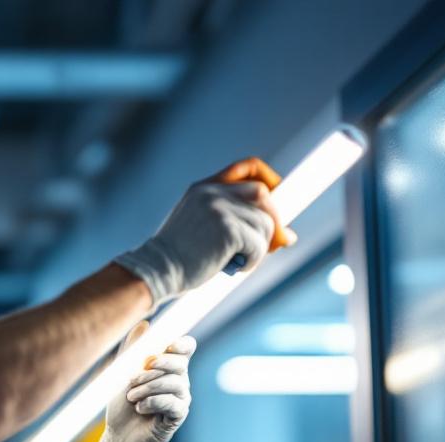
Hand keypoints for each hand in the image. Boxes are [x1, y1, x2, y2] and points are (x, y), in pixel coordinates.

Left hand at [98, 327, 195, 441]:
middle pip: (180, 363)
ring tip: (131, 396)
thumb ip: (132, 349)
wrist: (118, 436)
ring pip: (174, 383)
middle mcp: (179, 380)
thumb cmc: (122, 403)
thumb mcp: (122, 372)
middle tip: (132, 377)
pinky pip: (172, 402)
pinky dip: (152, 402)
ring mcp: (181, 398)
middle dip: (155, 366)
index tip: (168, 345)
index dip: (181, 343)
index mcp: (168, 366)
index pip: (186, 347)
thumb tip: (145, 324)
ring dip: (147, 387)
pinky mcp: (178, 415)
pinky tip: (139, 408)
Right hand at [113, 157, 295, 306]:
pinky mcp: (227, 230)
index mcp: (204, 188)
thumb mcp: (201, 227)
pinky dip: (254, 259)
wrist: (156, 270)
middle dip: (272, 220)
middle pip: (262, 195)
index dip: (267, 178)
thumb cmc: (178, 257)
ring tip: (242, 260)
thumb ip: (235, 220)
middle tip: (272, 243)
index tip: (275, 197)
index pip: (247, 166)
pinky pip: (258, 244)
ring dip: (260, 246)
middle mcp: (212, 193)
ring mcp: (219, 209)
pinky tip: (238, 266)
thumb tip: (288, 236)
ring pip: (264, 223)